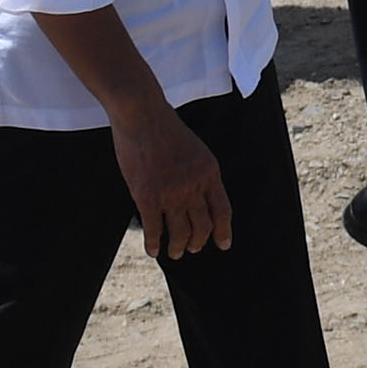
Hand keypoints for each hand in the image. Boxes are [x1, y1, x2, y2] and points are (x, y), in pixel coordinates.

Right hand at [108, 99, 233, 259]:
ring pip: (180, 233)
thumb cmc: (166, 130)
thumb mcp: (196, 151)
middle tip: (191, 248)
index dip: (223, 231)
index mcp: (209, 173)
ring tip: (175, 252)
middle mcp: (194, 185)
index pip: (222, 210)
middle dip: (198, 242)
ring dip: (178, 247)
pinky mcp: (147, 195)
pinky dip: (154, 243)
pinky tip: (153, 250)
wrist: (143, 115)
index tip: (223, 245)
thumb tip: (200, 199)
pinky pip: (154, 229)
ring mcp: (171, 192)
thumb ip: (199, 174)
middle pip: (202, 226)